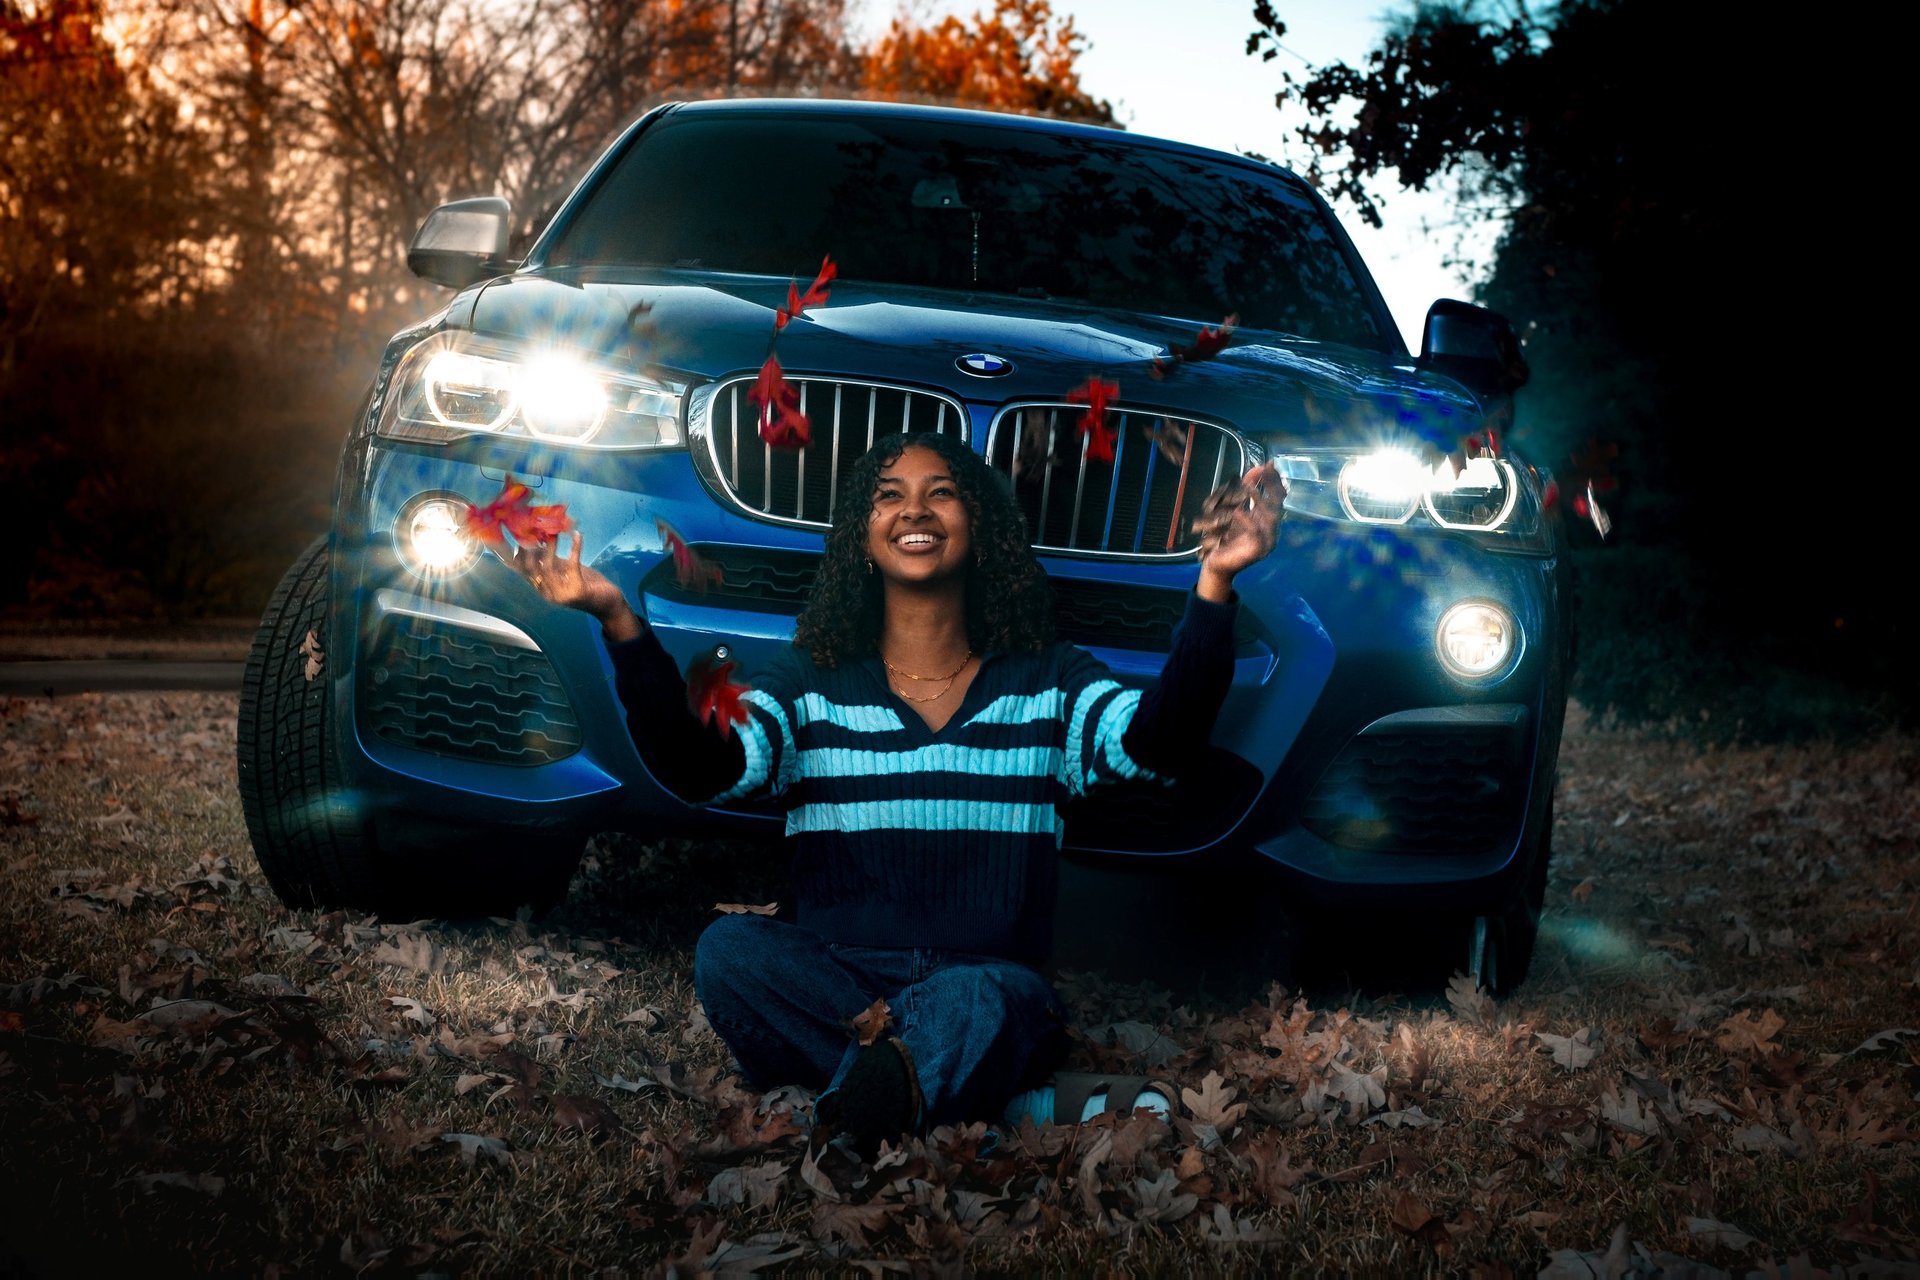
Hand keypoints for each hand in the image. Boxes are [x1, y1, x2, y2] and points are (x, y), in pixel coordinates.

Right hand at [507, 532, 641, 639]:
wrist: (609, 603)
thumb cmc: (588, 585)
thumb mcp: (567, 572)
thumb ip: (553, 561)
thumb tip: (536, 543)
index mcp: (544, 590)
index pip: (524, 572)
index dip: (518, 554)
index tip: (516, 537)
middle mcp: (549, 594)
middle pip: (531, 569)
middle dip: (529, 548)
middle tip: (533, 530)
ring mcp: (562, 595)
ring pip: (548, 566)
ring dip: (550, 546)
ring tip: (553, 530)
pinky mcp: (577, 591)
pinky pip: (572, 564)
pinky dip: (575, 547)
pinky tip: (578, 535)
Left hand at [1194, 461, 1284, 600]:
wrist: (1217, 564)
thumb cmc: (1225, 539)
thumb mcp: (1235, 512)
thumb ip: (1245, 494)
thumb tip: (1253, 470)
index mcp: (1267, 521)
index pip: (1277, 497)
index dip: (1273, 480)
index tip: (1269, 465)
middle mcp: (1271, 530)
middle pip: (1277, 504)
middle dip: (1271, 485)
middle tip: (1264, 470)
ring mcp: (1268, 542)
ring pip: (1270, 518)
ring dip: (1260, 500)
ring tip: (1249, 487)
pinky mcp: (1258, 551)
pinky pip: (1256, 533)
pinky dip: (1247, 521)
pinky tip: (1238, 511)